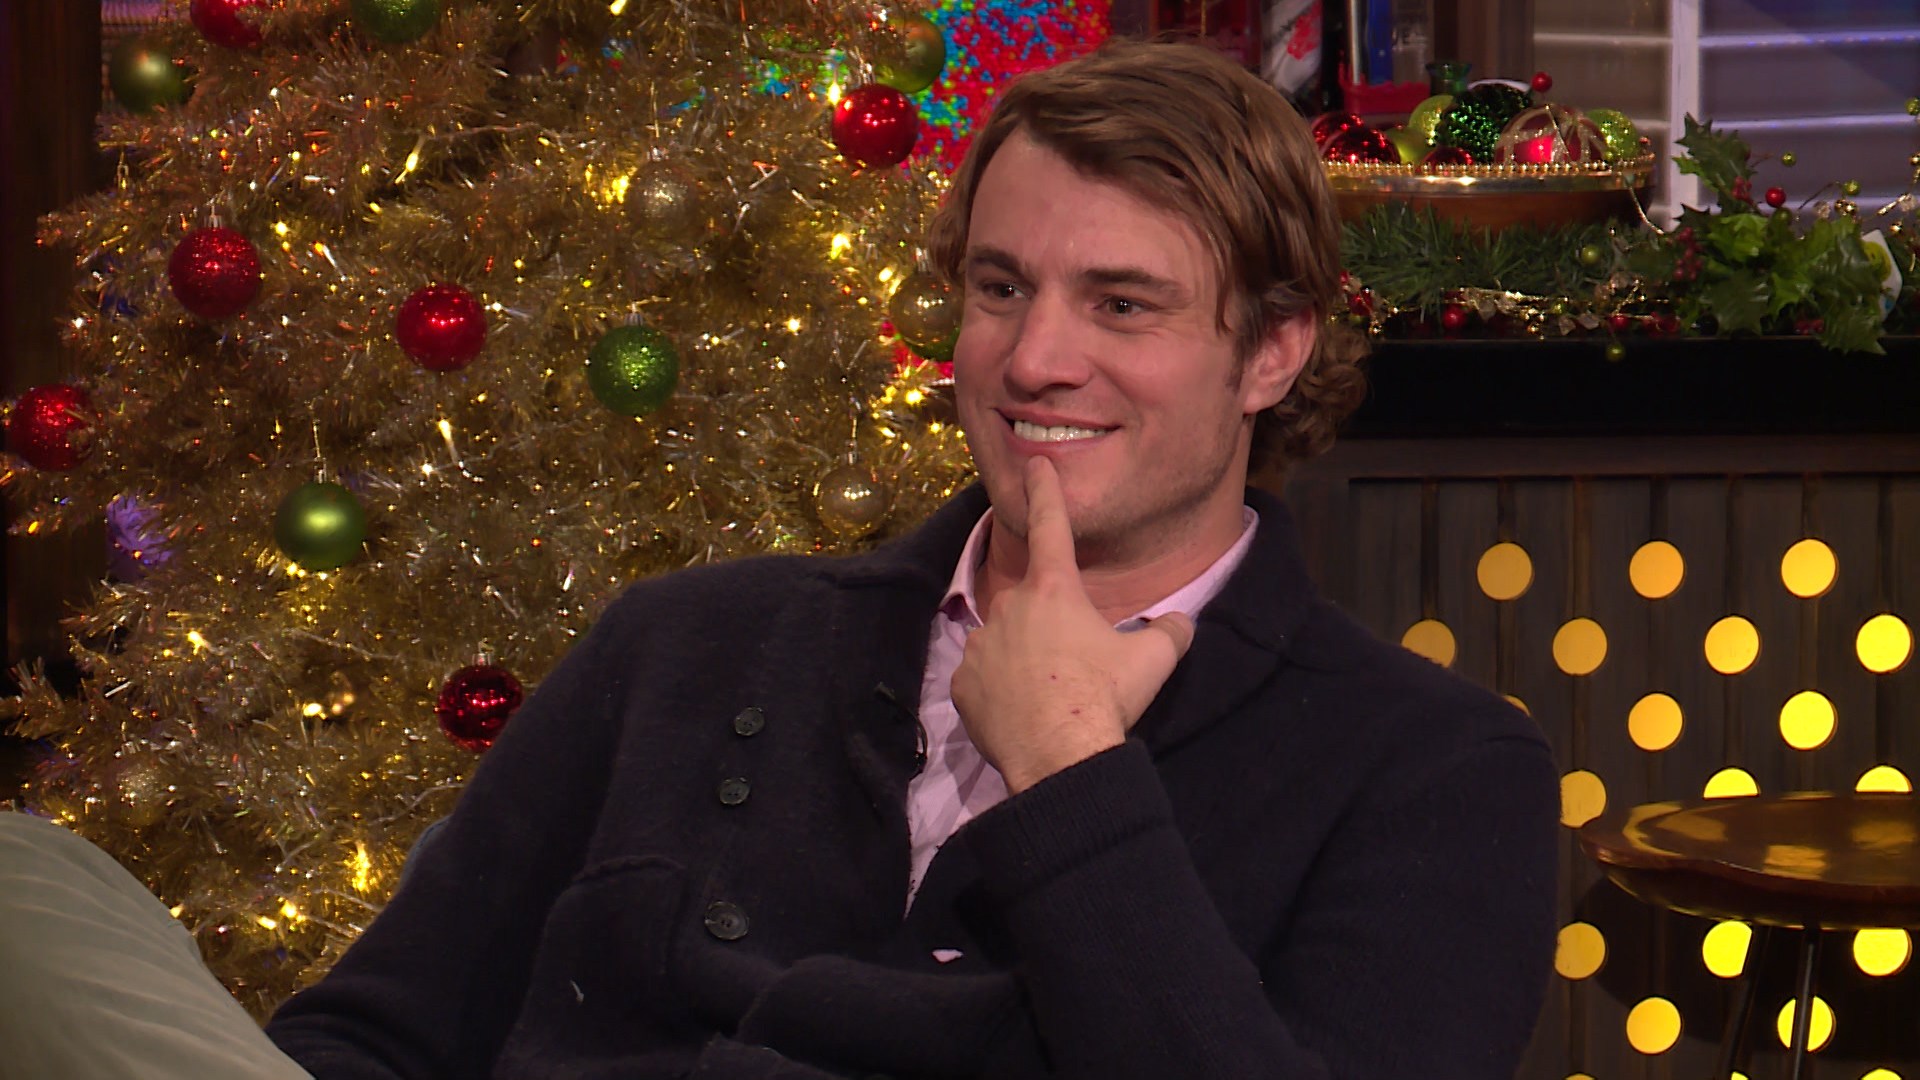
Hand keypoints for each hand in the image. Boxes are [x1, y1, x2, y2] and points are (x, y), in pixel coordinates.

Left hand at [949, 457, 1195, 793]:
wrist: (1060, 755)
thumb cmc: (1106, 697)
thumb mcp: (1154, 660)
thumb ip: (1169, 631)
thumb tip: (1178, 622)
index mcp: (1055, 590)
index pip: (1051, 527)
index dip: (1045, 492)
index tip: (1035, 465)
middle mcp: (1011, 605)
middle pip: (1032, 604)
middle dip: (1050, 627)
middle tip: (1074, 666)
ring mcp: (981, 644)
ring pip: (1004, 641)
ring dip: (1023, 658)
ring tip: (1049, 695)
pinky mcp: (962, 683)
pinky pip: (982, 678)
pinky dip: (998, 690)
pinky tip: (1020, 712)